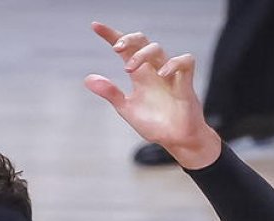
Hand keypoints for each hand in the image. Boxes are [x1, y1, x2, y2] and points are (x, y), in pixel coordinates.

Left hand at [84, 22, 221, 168]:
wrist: (176, 140)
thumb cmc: (155, 124)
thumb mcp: (127, 108)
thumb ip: (110, 92)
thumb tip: (88, 79)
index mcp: (139, 75)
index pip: (125, 48)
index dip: (111, 35)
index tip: (95, 26)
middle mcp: (153, 70)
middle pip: (142, 41)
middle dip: (128, 39)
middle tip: (116, 49)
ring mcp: (170, 75)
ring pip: (158, 48)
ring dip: (142, 54)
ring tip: (129, 69)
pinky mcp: (185, 82)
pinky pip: (186, 61)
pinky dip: (173, 63)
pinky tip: (161, 74)